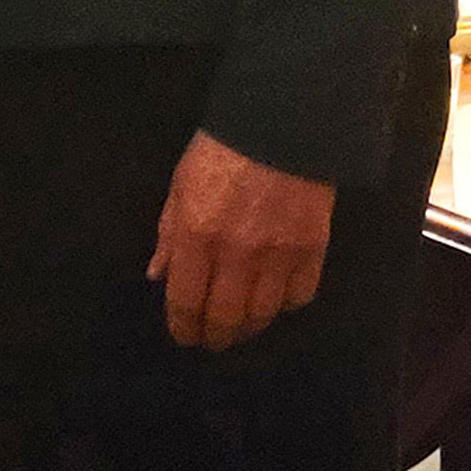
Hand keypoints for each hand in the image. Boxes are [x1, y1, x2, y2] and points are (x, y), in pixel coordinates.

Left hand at [149, 129, 334, 351]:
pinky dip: (286, 306)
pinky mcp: (313, 250)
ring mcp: (278, 255)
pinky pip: (299, 295)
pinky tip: (275, 302)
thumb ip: (169, 235)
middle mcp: (237, 253)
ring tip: (239, 329)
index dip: (183, 327)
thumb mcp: (180, 187)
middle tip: (211, 342)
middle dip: (215, 337)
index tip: (183, 338)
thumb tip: (158, 276)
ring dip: (248, 328)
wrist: (282, 128)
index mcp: (196, 235)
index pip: (186, 299)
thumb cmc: (220, 153)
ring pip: (263, 313)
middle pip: (225, 316)